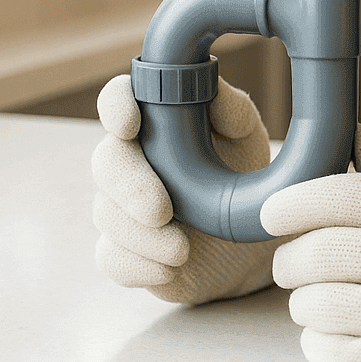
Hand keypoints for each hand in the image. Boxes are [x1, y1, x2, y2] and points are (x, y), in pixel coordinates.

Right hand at [91, 74, 279, 303]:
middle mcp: (131, 161)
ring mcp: (121, 207)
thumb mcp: (249, 141)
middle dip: (129, 187)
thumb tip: (215, 92)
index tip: (129, 124)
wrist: (255, 241)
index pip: (119, 99)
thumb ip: (233, 113)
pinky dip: (139, 266)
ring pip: (107, 215)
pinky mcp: (125, 250)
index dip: (116, 105)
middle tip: (161, 210)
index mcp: (156, 123)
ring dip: (143, 236)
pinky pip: (112, 258)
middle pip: (105, 162)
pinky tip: (170, 269)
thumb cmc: (246, 176)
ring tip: (183, 250)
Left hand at [262, 134, 360, 361]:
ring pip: (311, 304)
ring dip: (307, 309)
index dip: (292, 202)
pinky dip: (322, 348)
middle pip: (313, 251)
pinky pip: (324, 351)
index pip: (340, 192)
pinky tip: (341, 341)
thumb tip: (354, 134)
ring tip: (328, 308)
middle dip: (290, 264)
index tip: (270, 214)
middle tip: (295, 270)